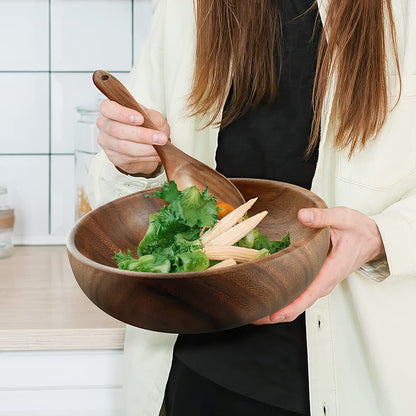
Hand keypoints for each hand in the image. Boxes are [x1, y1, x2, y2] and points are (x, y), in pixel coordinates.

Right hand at [96, 99, 169, 174]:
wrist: (145, 144)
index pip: (108, 108)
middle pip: (117, 130)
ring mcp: (107, 143)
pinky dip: (145, 156)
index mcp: (110, 110)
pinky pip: (129, 158)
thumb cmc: (145, 125)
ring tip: (161, 147)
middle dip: (141, 135)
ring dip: (146, 148)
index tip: (140, 119)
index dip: (122, 114)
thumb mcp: (151, 116)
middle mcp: (105, 125)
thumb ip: (151, 116)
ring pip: (124, 146)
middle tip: (160, 137)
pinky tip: (156, 154)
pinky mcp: (114, 157)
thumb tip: (153, 123)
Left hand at [253, 206, 384, 324]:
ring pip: (298, 301)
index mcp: (331, 271)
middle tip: (252, 315)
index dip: (290, 307)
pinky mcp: (316, 279)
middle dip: (275, 312)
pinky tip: (267, 296)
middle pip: (299, 304)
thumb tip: (302, 215)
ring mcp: (320, 282)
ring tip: (254, 309)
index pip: (309, 294)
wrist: (372, 239)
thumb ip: (322, 217)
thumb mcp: (343, 218)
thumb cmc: (359, 230)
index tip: (272, 315)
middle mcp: (325, 282)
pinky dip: (283, 297)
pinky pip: (299, 293)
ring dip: (277, 306)